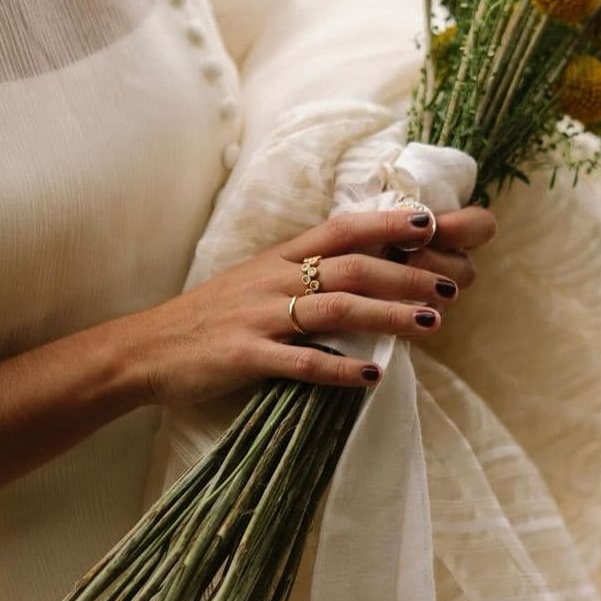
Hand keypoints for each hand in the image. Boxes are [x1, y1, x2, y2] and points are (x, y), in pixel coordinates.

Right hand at [127, 206, 494, 405]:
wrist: (149, 347)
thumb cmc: (216, 314)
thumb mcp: (261, 278)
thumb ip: (309, 272)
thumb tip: (371, 273)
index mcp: (282, 256)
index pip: (344, 229)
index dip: (389, 224)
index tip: (433, 224)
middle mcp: (276, 278)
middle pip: (353, 268)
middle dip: (406, 276)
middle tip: (451, 288)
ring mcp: (261, 316)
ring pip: (336, 309)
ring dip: (388, 317)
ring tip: (431, 326)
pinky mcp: (246, 356)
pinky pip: (301, 362)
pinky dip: (340, 369)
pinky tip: (374, 376)